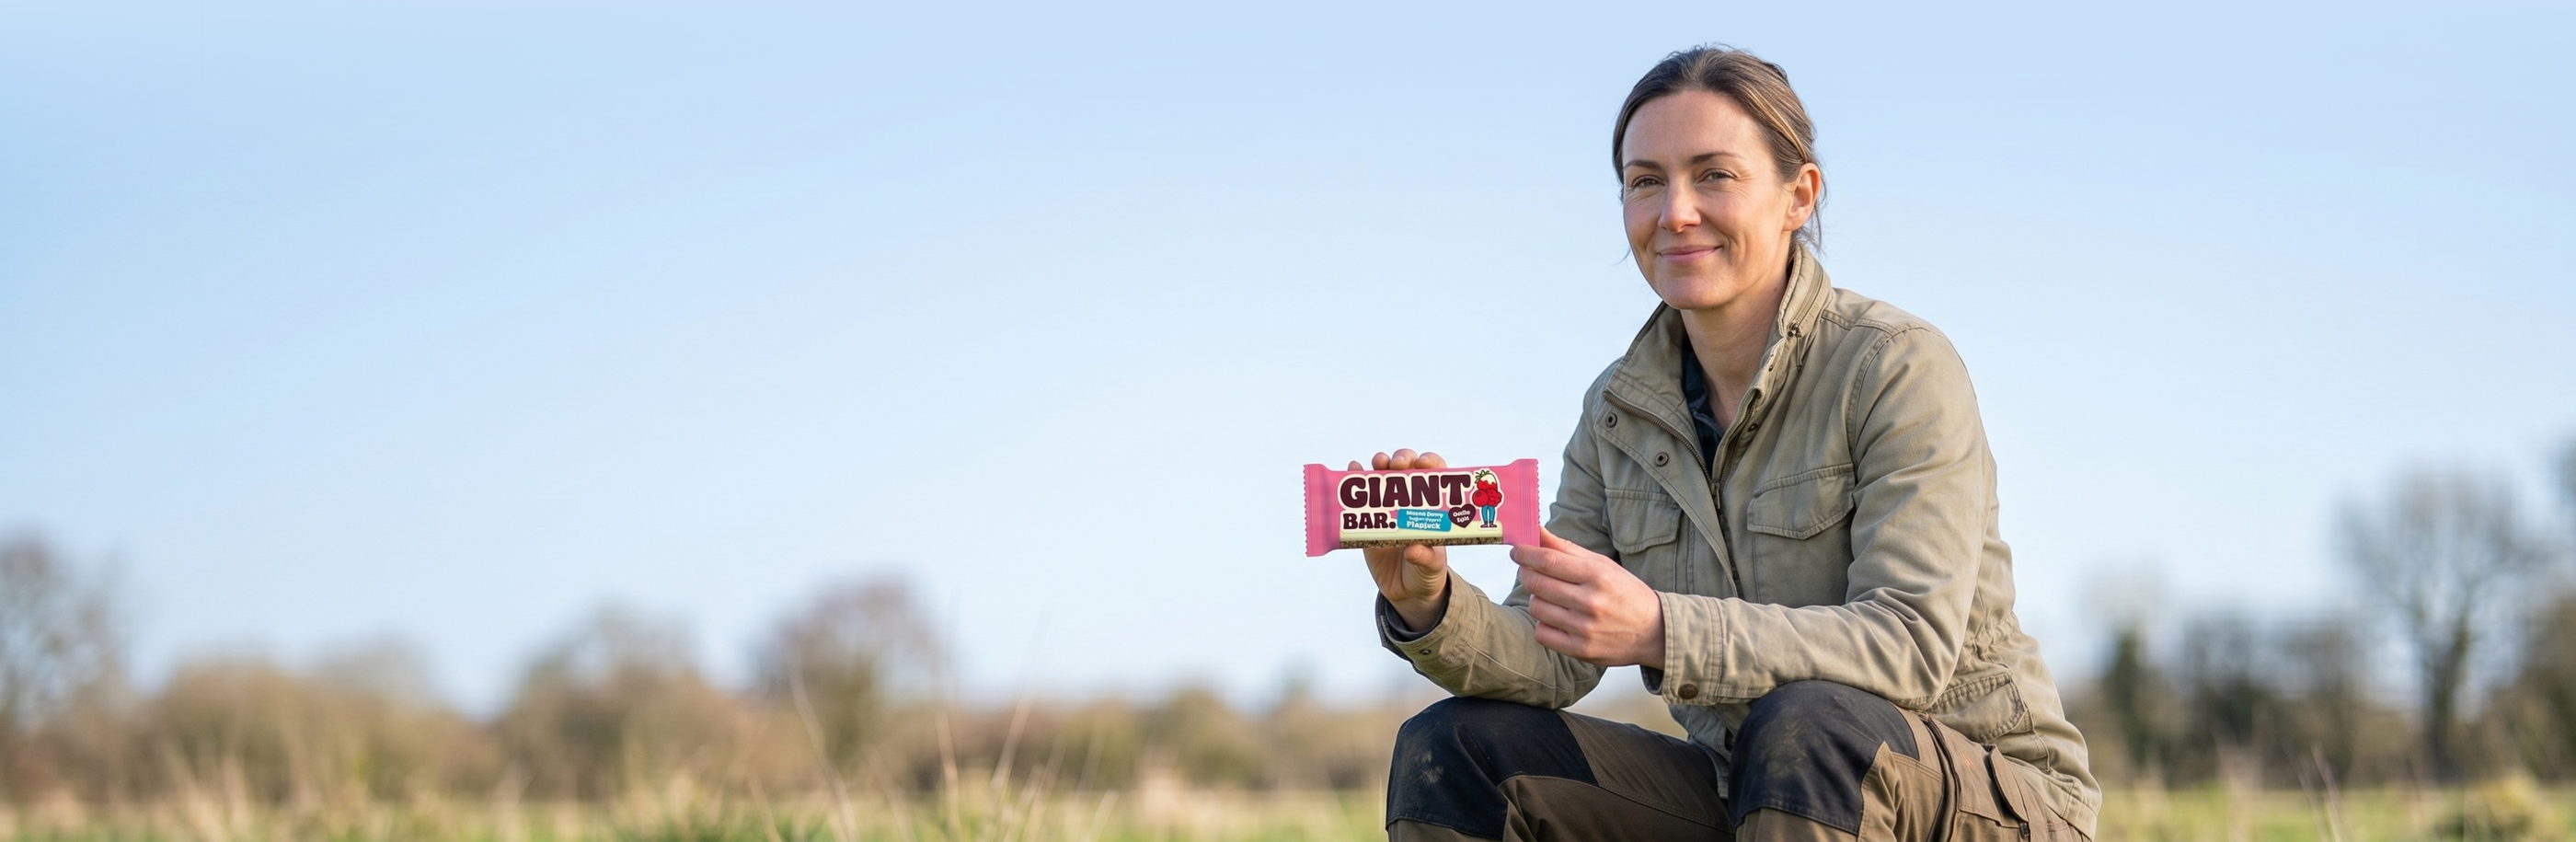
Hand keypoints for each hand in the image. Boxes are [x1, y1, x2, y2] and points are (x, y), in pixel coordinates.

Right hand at [1360, 449, 1449, 629]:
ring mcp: (1388, 509)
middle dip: (1402, 459)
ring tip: (1377, 463)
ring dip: (1380, 464)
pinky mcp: (1368, 522)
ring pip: (1384, 476)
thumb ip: (1427, 558)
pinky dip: (1355, 480)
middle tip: (1397, 464)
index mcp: (1431, 508)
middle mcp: (1410, 502)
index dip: (1429, 463)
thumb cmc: (1427, 574)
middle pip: (1406, 469)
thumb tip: (1414, 549)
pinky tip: (1352, 471)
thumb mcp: (1432, 567)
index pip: (1434, 475)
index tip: (1422, 463)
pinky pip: (1361, 499)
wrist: (1406, 593)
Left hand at [1511, 528, 1666, 668]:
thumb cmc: (1626, 593)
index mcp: (1597, 575)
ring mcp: (1584, 629)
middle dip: (1525, 573)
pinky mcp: (1580, 650)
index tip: (1516, 551)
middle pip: (1538, 583)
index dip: (1525, 554)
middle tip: (1527, 570)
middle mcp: (1590, 602)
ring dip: (1536, 598)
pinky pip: (1542, 633)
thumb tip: (1536, 532)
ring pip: (1536, 608)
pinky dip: (1543, 624)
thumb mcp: (1603, 565)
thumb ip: (1567, 549)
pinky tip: (1556, 618)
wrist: (1654, 632)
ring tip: (1550, 596)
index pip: (1548, 560)